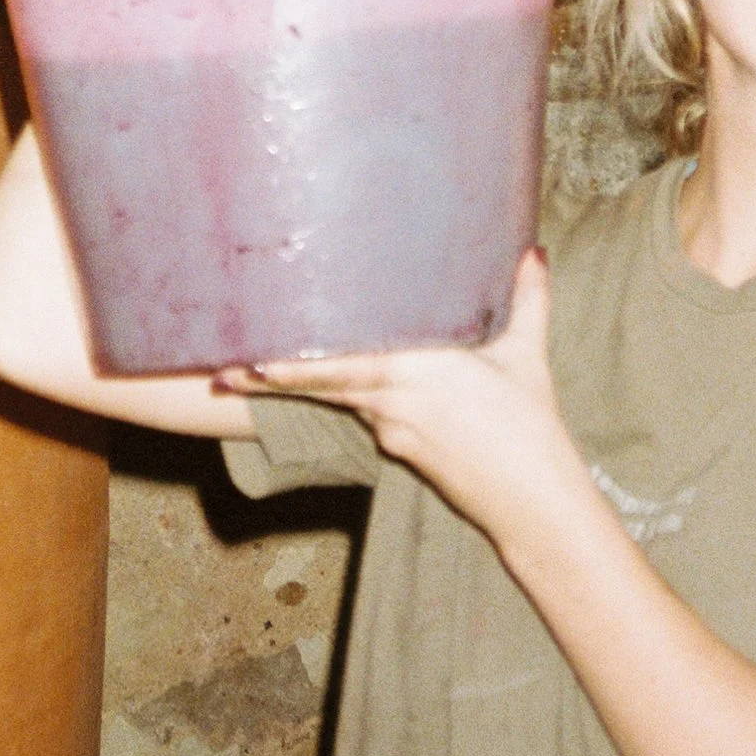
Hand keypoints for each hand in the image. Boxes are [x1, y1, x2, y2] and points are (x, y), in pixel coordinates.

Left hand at [224, 249, 592, 552]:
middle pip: (323, 382)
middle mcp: (395, 401)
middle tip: (222, 370)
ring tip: (244, 374)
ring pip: (336, 397)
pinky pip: (360, 414)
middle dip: (270, 376)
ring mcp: (392, 431)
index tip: (256, 350)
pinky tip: (319, 386)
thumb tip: (532, 249)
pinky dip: (337, 397)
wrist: (533, 505)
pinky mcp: (398, 450)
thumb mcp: (528, 356)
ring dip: (295, 385)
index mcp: (422, 370)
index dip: (299, 357)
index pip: (346, 361)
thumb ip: (528, 298)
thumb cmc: (531, 426)